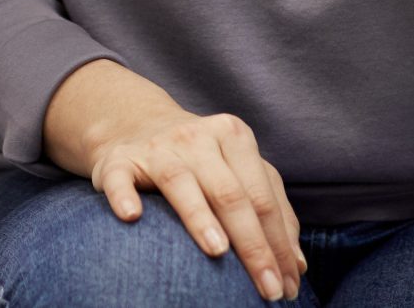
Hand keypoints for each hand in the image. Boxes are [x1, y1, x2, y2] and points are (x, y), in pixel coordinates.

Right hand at [45, 61, 302, 301]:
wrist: (134, 123)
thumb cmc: (200, 159)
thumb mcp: (239, 170)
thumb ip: (272, 209)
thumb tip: (295, 266)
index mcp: (233, 137)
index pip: (263, 198)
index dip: (279, 244)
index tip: (288, 285)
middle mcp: (197, 138)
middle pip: (230, 194)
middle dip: (253, 246)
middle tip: (268, 290)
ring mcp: (156, 147)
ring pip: (181, 182)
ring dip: (200, 217)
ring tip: (218, 251)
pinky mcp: (117, 161)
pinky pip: (119, 179)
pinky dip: (124, 196)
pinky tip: (132, 216)